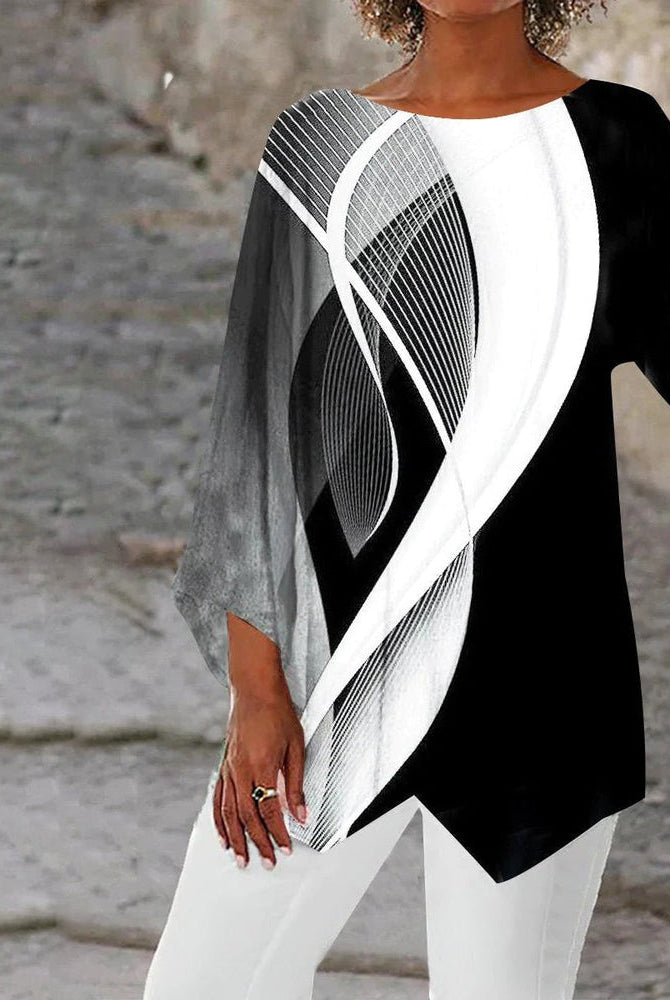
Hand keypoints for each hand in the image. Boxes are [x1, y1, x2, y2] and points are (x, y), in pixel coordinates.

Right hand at [212, 688, 306, 868]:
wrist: (254, 689)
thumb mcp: (296, 747)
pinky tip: (222, 835)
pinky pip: (218, 799)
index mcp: (262, 766)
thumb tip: (301, 815)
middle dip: (256, 843)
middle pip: (247, 816)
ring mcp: (229, 768)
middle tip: (266, 863)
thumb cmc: (278, 713)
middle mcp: (241, 770)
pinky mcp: (223, 765)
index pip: (269, 810)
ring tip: (240, 859)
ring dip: (234, 838)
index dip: (278, 833)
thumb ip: (296, 784)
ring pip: (228, 812)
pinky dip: (219, 820)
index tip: (285, 848)